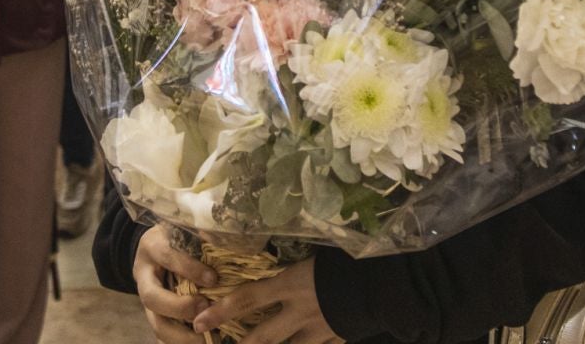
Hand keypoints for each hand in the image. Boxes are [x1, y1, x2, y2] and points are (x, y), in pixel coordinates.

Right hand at [133, 226, 214, 342]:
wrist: (159, 245)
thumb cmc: (180, 235)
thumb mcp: (187, 227)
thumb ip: (202, 233)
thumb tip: (227, 236)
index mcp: (152, 247)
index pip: (167, 256)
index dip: (189, 269)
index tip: (213, 279)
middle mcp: (143, 274)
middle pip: (152, 298)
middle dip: (179, 308)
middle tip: (205, 308)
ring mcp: (146, 298)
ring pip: (156, 323)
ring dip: (180, 335)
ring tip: (205, 338)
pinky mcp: (155, 315)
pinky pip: (162, 335)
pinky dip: (179, 342)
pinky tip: (199, 343)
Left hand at [192, 258, 342, 343]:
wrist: (384, 282)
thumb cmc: (346, 258)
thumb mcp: (314, 253)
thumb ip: (292, 261)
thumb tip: (270, 250)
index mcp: (291, 285)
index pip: (248, 299)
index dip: (222, 311)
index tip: (200, 321)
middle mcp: (298, 312)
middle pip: (262, 337)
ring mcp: (317, 331)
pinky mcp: (334, 340)